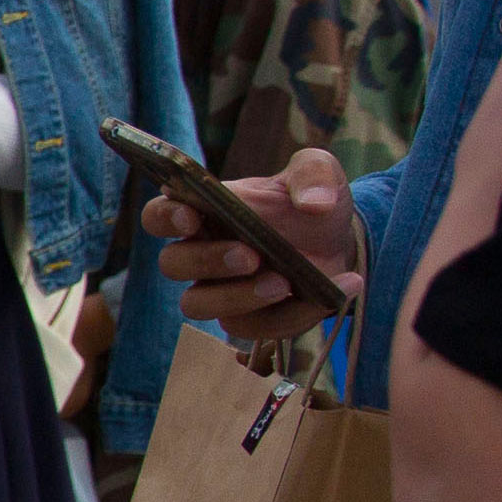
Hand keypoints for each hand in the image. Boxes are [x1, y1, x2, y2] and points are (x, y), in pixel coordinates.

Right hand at [145, 143, 367, 345]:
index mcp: (204, 211)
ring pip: (196, 305)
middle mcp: (201, 253)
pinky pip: (254, 328)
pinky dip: (293, 314)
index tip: (190, 217)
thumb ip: (314, 175)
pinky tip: (330, 293)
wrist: (342, 244)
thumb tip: (313, 205)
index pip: (159, 215)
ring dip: (236, 297)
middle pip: (172, 264)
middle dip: (207, 261)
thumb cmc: (313, 204)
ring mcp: (219, 291)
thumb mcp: (319, 174)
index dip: (165, 218)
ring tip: (283, 283)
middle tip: (251, 256)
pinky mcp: (247, 319)